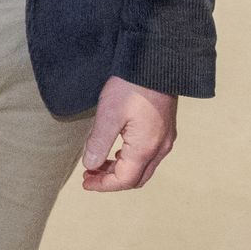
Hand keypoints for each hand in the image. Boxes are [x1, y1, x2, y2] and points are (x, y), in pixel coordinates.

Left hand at [80, 75, 177, 191]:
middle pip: (136, 178)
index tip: (85, 182)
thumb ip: (99, 142)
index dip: (104, 185)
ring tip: (97, 164)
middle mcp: (160, 148)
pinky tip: (116, 151)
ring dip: (120, 170)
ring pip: (143, 168)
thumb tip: (89, 165)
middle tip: (89, 175)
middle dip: (111, 181)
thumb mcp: (108, 114)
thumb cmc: (131, 87)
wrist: (155, 64)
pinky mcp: (164, 130)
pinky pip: (148, 155)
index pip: (124, 180)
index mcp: (146, 148)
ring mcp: (165, 139)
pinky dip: (130, 160)